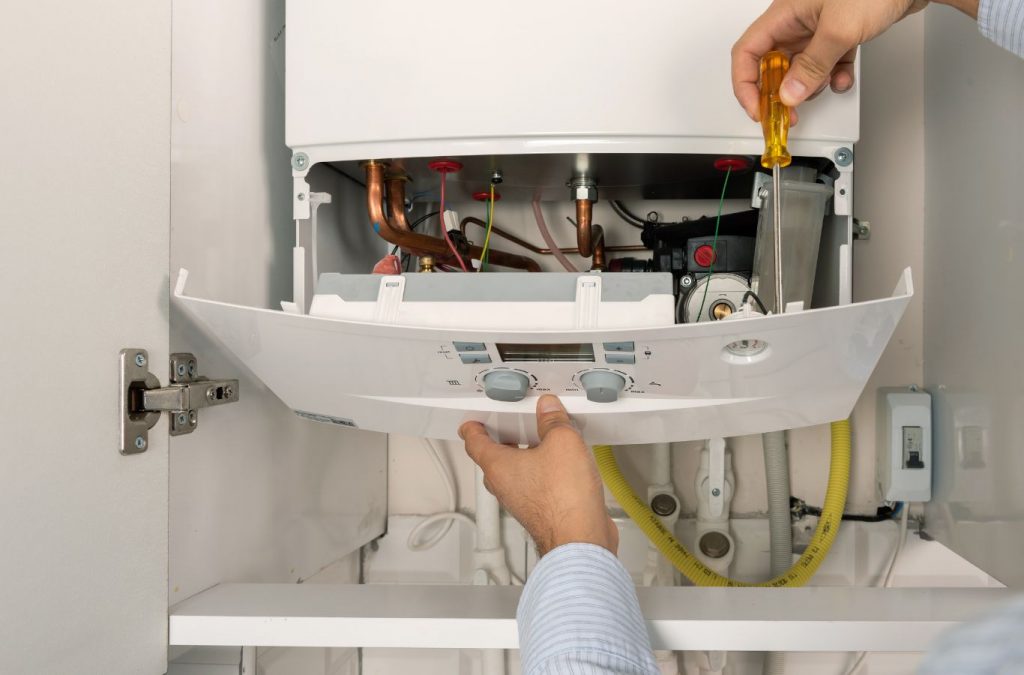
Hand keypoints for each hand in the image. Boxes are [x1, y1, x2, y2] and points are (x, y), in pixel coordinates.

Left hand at [459, 395, 617, 556]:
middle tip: (508, 427)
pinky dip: (541, 474)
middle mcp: (505, 486)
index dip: (472, 429)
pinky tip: (561, 466)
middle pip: (494, 460)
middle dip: (501, 441)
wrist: (580, 538)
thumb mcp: (562, 442)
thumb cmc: (563, 499)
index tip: (471, 423)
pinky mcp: (540, 512)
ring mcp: (521, 502)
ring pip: (515, 475)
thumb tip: (549, 409)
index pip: (475, 443)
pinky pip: (534, 487)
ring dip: (524, 458)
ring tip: (541, 442)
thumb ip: (553, 421)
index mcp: (499, 466)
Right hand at [731, 0, 929, 118]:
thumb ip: (811, 66)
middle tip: (788, 113)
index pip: (747, 53)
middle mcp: (796, 21)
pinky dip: (833, 76)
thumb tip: (789, 94)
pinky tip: (843, 78)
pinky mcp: (838, 33)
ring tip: (824, 87)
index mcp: (784, 14)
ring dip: (810, 85)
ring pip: (800, 68)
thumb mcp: (838, 30)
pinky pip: (826, 63)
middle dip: (780, 92)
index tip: (758, 109)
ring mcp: (817, 27)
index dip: (746, 84)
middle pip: (772, 64)